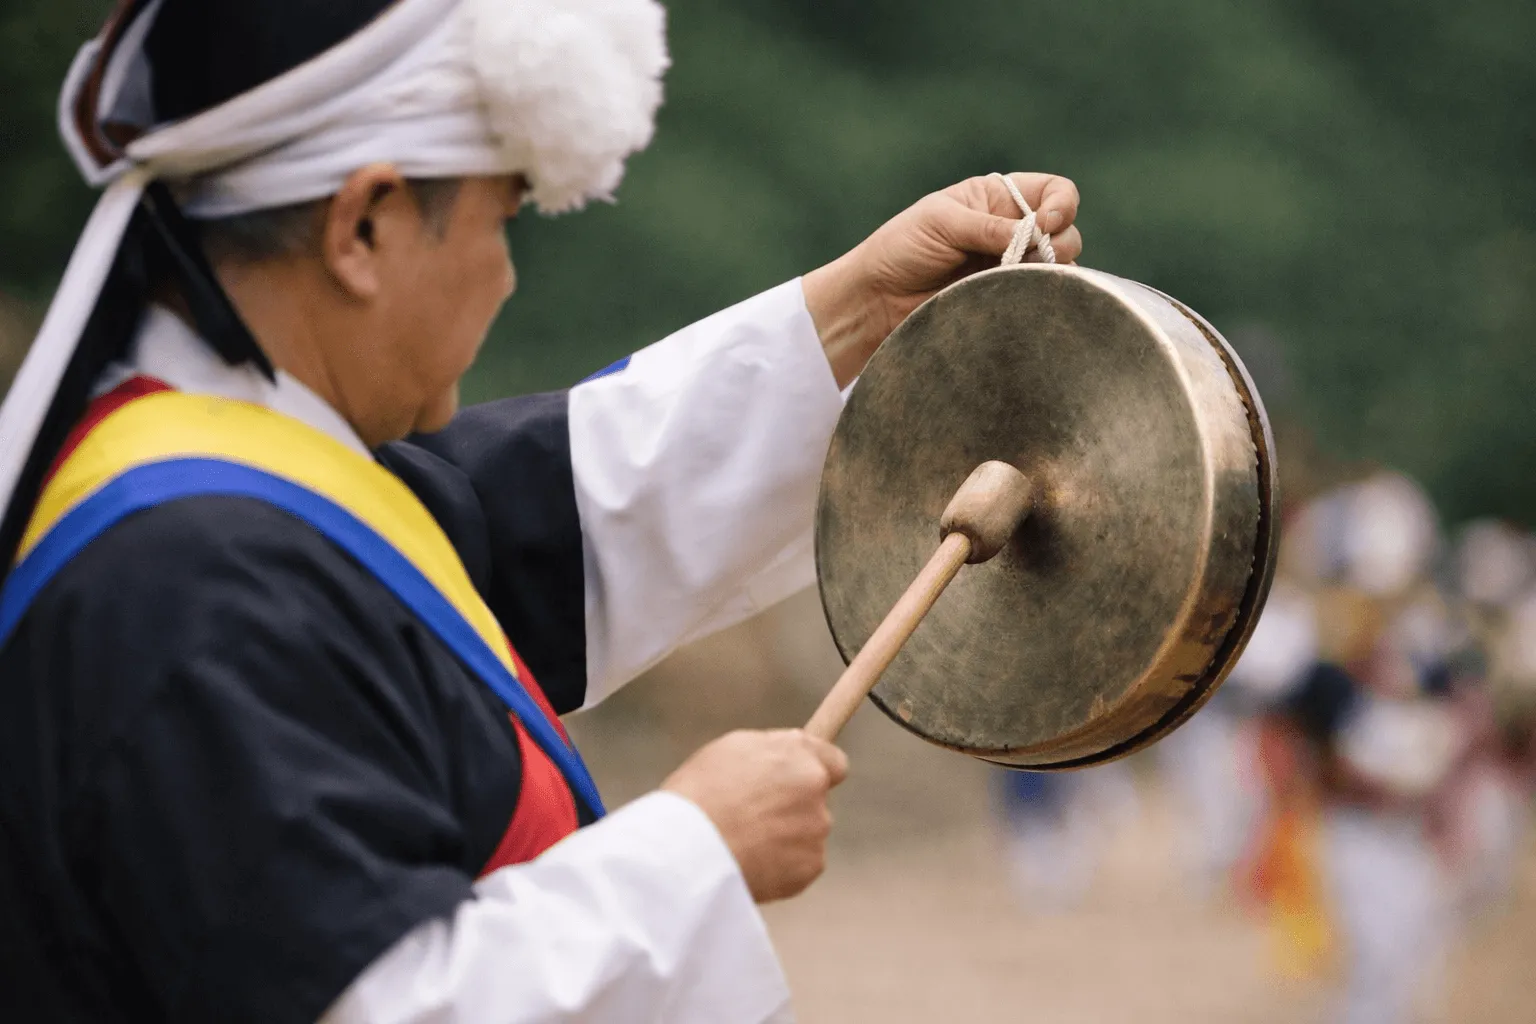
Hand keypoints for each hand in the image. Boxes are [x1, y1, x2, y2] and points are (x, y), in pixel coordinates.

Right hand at [662, 729, 848, 902]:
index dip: (816, 772)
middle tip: (752, 817)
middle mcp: (815, 789)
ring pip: (806, 833)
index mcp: (798, 754)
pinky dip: (780, 865)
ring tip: (742, 842)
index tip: (799, 782)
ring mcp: (816, 830)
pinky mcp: (810, 866)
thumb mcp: (730, 749)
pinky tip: (750, 862)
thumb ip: (772, 749)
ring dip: (785, 837)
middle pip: (815, 800)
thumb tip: (790, 754)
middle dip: (792, 807)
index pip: (834, 762)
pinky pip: (799, 863)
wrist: (688, 850)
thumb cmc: (699, 794)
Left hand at [803, 172, 1082, 387]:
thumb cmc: (901, 249)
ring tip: (1014, 282)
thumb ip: (991, 227)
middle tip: (1025, 259)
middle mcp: (1012, 231)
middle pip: (1068, 232)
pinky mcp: (1005, 300)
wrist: (876, 300)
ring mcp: (1011, 268)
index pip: (1056, 192)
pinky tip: (1018, 301)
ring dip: (1050, 273)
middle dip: (1058, 243)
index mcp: (997, 198)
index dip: (1062, 205)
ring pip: (1061, 268)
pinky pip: (1039, 299)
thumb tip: (1039, 234)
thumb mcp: (943, 223)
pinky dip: (1038, 298)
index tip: (1044, 225)